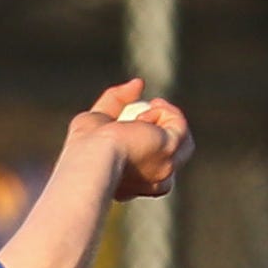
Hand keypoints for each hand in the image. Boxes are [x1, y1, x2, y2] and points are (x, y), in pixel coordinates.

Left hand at [67, 79, 191, 200]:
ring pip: (184, 142)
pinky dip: (163, 112)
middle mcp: (154, 183)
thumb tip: (139, 83)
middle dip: (164, 126)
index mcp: (136, 185)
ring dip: (166, 118)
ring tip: (144, 112)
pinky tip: (144, 114)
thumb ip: (116, 100)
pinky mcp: (170, 152)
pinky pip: (179, 125)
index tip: (134, 121)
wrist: (91, 156)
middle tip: (142, 113)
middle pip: (175, 152)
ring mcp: (166, 169)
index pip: (155, 161)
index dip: (149, 134)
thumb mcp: (97, 118)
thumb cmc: (84, 147)